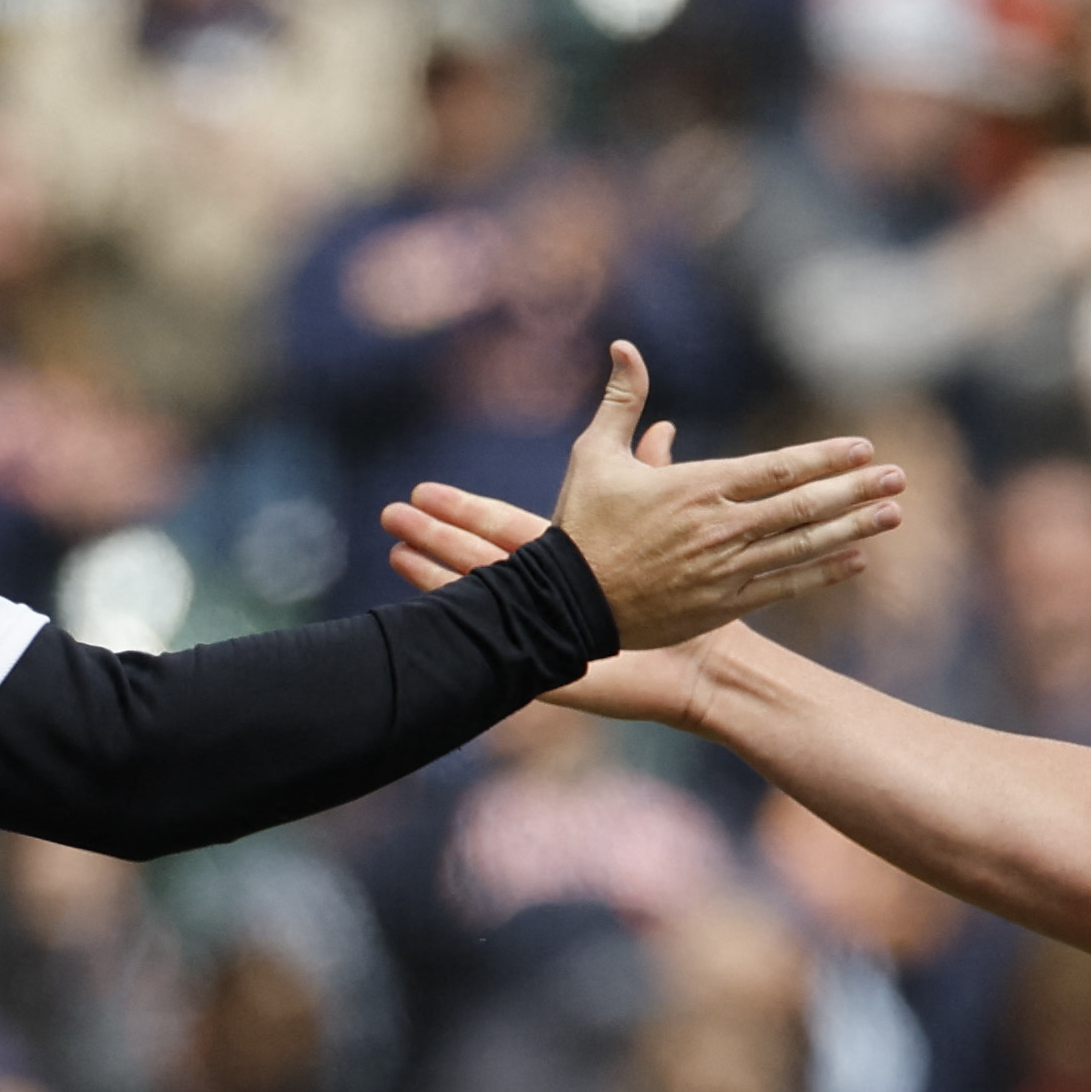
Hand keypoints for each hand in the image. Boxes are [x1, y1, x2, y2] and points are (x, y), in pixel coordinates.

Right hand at [383, 479, 715, 724]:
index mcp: (565, 558)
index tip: (424, 489)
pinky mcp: (547, 665)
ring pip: (479, 594)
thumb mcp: (669, 524)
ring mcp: (541, 627)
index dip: (463, 508)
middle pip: (477, 555)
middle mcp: (545, 591)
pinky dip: (464, 622)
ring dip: (436, 573)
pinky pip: (496, 640)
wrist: (701, 664)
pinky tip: (431, 612)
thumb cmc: (690, 599)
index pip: (503, 527)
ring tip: (394, 555)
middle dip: (434, 533)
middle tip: (389, 514)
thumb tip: (663, 426)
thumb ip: (656, 476)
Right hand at [535, 343, 902, 648]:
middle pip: (802, 506)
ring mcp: (725, 570)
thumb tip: (625, 345)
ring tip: (893, 514)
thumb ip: (622, 400)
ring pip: (802, 546)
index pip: (776, 468)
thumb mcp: (595, 453)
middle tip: (899, 477)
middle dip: (855, 490)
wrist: (565, 603)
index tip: (863, 449)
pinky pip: (784, 588)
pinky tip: (857, 561)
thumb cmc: (581, 525)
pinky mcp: (722, 606)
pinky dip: (823, 573)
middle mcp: (719, 528)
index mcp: (696, 486)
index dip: (824, 458)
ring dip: (852, 529)